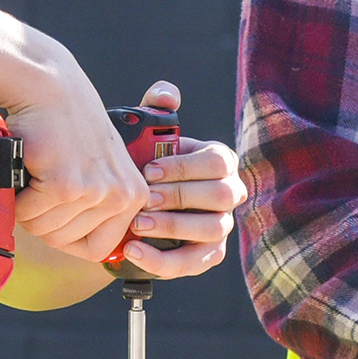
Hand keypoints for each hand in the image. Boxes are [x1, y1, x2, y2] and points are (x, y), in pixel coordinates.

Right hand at [8, 52, 149, 261]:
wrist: (49, 87)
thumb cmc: (70, 124)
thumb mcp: (102, 166)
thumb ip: (102, 206)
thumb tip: (96, 252)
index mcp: (135, 195)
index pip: (100, 249)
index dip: (69, 236)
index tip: (59, 214)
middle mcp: (121, 196)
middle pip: (64, 242)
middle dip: (43, 218)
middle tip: (43, 183)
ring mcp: (95, 191)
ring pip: (44, 229)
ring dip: (29, 206)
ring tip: (39, 172)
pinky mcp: (66, 185)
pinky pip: (28, 214)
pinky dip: (18, 195)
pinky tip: (30, 167)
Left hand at [120, 81, 246, 280]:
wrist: (128, 204)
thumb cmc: (142, 164)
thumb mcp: (146, 135)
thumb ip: (155, 110)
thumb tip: (167, 96)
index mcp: (219, 160)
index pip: (218, 162)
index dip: (185, 167)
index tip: (148, 171)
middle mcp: (229, 192)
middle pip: (221, 196)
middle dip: (180, 197)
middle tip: (144, 199)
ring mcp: (221, 226)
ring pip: (211, 230)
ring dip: (172, 228)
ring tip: (137, 225)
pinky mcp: (208, 255)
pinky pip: (193, 262)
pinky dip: (162, 260)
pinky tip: (134, 251)